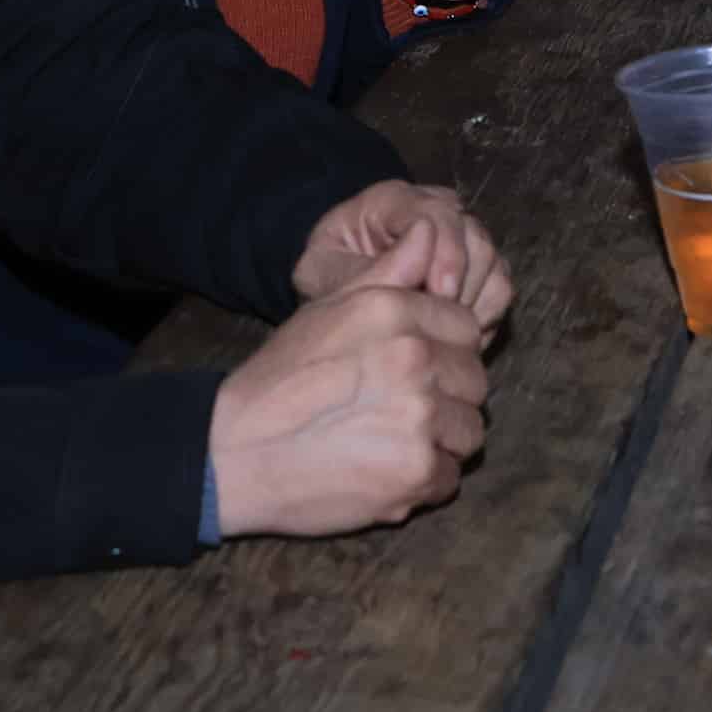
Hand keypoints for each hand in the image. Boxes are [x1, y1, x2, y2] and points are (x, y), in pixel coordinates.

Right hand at [211, 227, 490, 535]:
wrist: (235, 451)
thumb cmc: (281, 378)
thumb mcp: (329, 308)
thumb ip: (389, 271)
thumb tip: (429, 232)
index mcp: (397, 313)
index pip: (467, 330)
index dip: (445, 352)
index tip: (414, 370)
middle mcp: (416, 360)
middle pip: (475, 383)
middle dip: (447, 397)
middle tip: (398, 409)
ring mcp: (420, 419)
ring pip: (469, 432)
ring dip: (440, 441)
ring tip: (391, 440)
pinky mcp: (416, 472)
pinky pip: (450, 477)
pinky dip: (424, 480)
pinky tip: (385, 469)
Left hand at [290, 177, 512, 329]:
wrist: (338, 299)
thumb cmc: (327, 281)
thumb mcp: (326, 275)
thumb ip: (371, 268)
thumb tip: (424, 246)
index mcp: (391, 201)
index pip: (437, 214)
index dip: (445, 254)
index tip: (437, 296)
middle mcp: (433, 208)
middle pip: (473, 235)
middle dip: (459, 284)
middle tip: (436, 322)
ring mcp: (460, 234)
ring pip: (492, 261)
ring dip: (470, 302)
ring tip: (436, 329)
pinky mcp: (476, 265)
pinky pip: (500, 287)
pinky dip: (483, 315)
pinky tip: (450, 333)